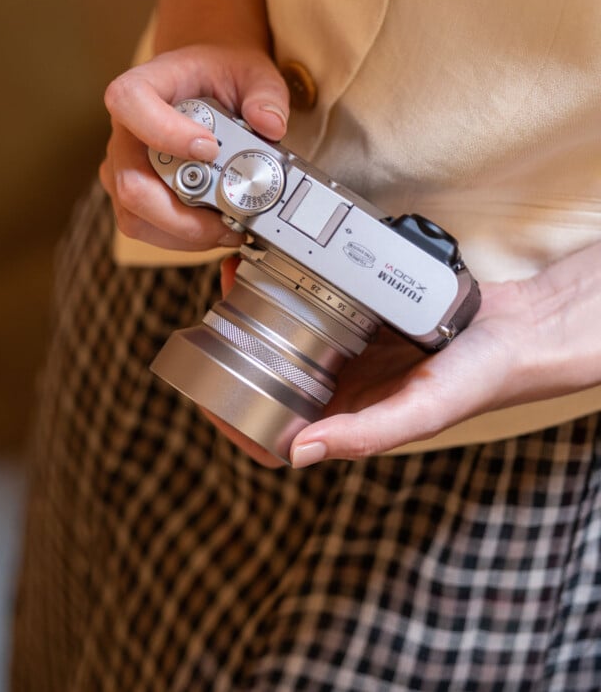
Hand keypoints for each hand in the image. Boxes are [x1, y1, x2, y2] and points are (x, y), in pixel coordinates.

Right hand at [99, 44, 288, 250]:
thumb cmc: (218, 75)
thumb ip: (266, 94)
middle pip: (130, 184)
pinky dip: (184, 239)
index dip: (165, 132)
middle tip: (227, 218)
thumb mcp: (251, 71)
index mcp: (144, 86)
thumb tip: (271, 125)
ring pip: (136, 218)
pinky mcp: (134, 197)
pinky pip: (148, 230)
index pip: (131, 103)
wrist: (204, 86)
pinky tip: (216, 230)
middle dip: (182, 214)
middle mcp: (125, 132)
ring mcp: (124, 169)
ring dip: (185, 234)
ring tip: (228, 229)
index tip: (210, 149)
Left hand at [213, 240, 600, 467]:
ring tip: (231, 279)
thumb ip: (365, 435)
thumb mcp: (422, 411)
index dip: (230, 422)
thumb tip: (299, 454)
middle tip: (210, 319)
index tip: (201, 390)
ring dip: (252, 311)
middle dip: (231, 351)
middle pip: (267, 378)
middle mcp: (338, 388)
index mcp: (344, 419)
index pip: (272, 435)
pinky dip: (288, 286)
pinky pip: (311, 304)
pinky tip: (272, 264)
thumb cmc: (478, 379)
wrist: (516, 329)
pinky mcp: (357, 320)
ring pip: (282, 337)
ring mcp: (345, 352)